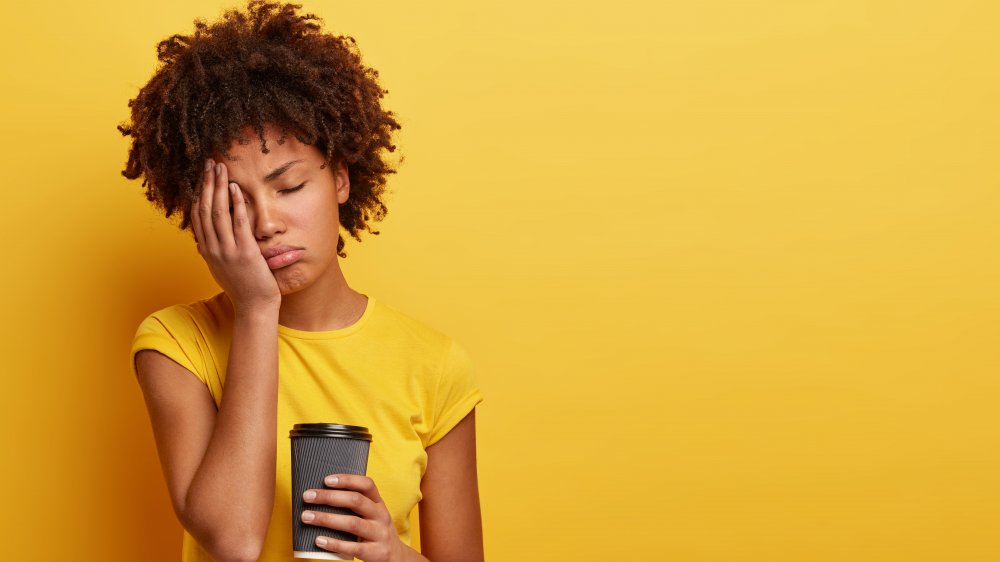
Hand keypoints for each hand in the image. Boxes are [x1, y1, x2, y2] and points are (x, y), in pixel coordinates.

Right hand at [190, 160, 279, 311]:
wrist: (254, 308)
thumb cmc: (243, 287)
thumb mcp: (223, 266)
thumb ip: (216, 249)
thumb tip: (210, 236)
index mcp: (207, 250)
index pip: (197, 216)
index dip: (199, 193)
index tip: (202, 175)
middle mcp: (213, 249)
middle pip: (205, 209)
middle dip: (207, 184)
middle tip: (211, 163)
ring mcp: (227, 251)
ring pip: (218, 213)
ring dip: (219, 188)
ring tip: (221, 169)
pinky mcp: (244, 253)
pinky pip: (238, 224)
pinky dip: (236, 205)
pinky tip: (236, 189)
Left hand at [301, 474, 417, 561]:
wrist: (396, 558)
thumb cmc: (375, 532)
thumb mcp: (373, 515)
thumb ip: (356, 506)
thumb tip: (321, 496)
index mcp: (379, 503)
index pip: (366, 484)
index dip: (347, 480)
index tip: (326, 479)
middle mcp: (381, 516)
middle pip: (356, 501)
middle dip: (329, 497)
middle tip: (308, 496)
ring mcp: (379, 534)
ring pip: (352, 523)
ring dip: (326, 518)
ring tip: (306, 516)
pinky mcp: (375, 552)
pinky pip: (352, 547)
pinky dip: (334, 543)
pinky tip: (318, 540)